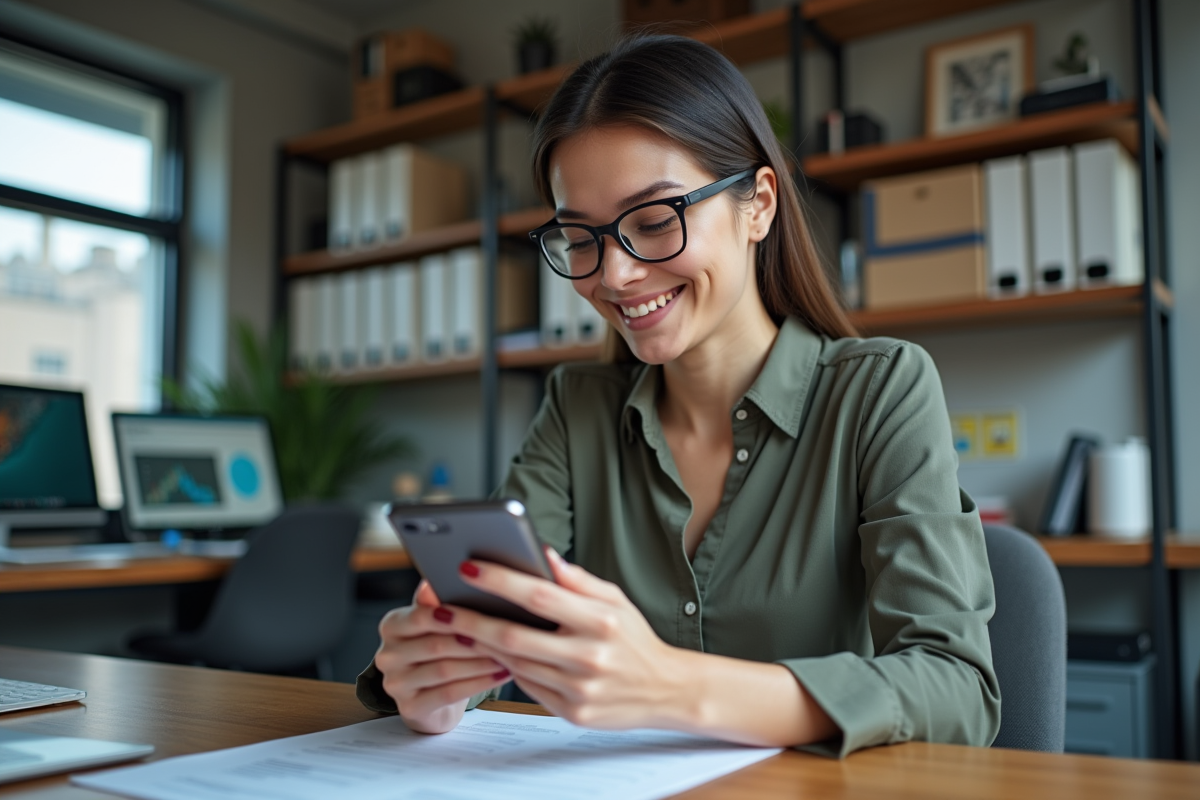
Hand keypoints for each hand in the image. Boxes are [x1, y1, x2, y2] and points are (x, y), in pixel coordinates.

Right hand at [374, 580, 512, 733]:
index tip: (485, 608)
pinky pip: (448, 694)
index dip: (454, 614)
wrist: (431, 697)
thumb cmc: (441, 649)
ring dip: (481, 661)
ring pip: (444, 670)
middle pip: (435, 644)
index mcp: (392, 625)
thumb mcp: (438, 622)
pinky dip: (479, 682)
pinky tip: (501, 673)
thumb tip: (461, 568)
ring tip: (511, 653)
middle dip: (474, 638)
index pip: (421, 615)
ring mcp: (395, 684)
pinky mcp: (410, 708)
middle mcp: (387, 654)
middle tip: (507, 632)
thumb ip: (444, 598)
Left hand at [433, 548, 690, 729]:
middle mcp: (589, 656)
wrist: (666, 691)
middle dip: (470, 620)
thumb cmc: (635, 640)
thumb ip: (576, 580)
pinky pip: (528, 686)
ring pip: (514, 664)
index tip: (468, 568)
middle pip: (514, 636)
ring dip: (482, 645)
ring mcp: (579, 689)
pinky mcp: (572, 713)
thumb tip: (541, 554)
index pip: (539, 596)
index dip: (499, 580)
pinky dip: (508, 668)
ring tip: (457, 625)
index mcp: (601, 621)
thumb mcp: (615, 600)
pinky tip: (493, 652)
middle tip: (440, 606)